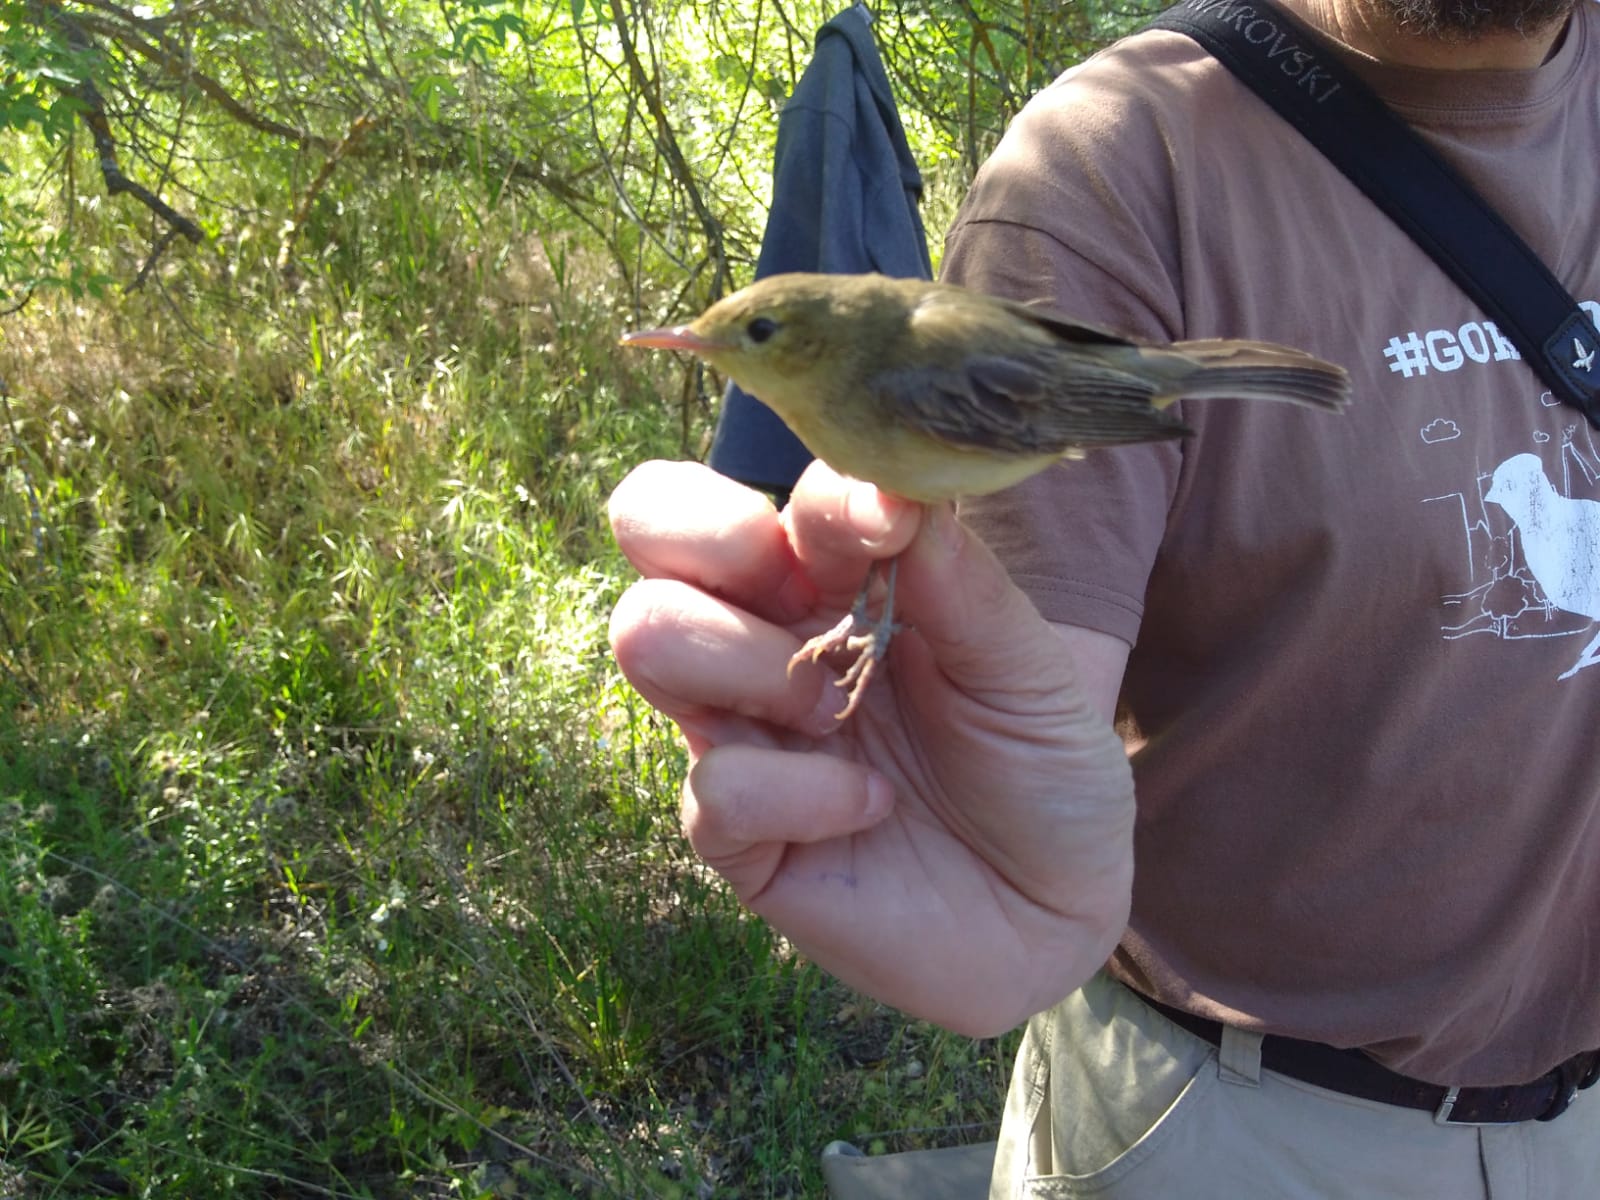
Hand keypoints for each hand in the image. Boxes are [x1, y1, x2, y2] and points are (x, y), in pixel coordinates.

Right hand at [608, 460, 1134, 1034]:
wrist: (1054, 911)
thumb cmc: (1039, 770)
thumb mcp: (1027, 668)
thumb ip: (960, 580)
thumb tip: (892, 491)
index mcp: (830, 577)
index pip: (757, 483)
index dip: (802, 492)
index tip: (884, 523)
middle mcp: (766, 636)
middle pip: (651, 523)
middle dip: (711, 533)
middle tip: (804, 593)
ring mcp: (741, 728)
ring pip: (649, 635)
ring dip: (752, 663)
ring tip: (840, 712)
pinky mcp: (736, 833)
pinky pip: (717, 785)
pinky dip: (804, 794)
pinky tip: (868, 808)